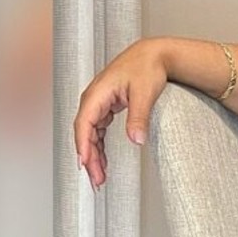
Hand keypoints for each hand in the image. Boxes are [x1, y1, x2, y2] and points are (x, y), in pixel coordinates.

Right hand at [73, 38, 168, 189]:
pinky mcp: (107, 107)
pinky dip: (100, 147)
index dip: (83, 145)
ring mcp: (99, 103)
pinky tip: (103, 162)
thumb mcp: (144, 93)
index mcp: (97, 94)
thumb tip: (136, 140)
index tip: (85, 164)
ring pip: (91, 135)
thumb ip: (138, 117)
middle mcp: (94, 99)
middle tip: (96, 181)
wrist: (154, 55)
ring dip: (94, 156)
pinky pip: (98, 131)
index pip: (84, 124)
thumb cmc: (147, 68)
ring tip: (99, 178)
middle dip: (89, 158)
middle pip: (85, 133)